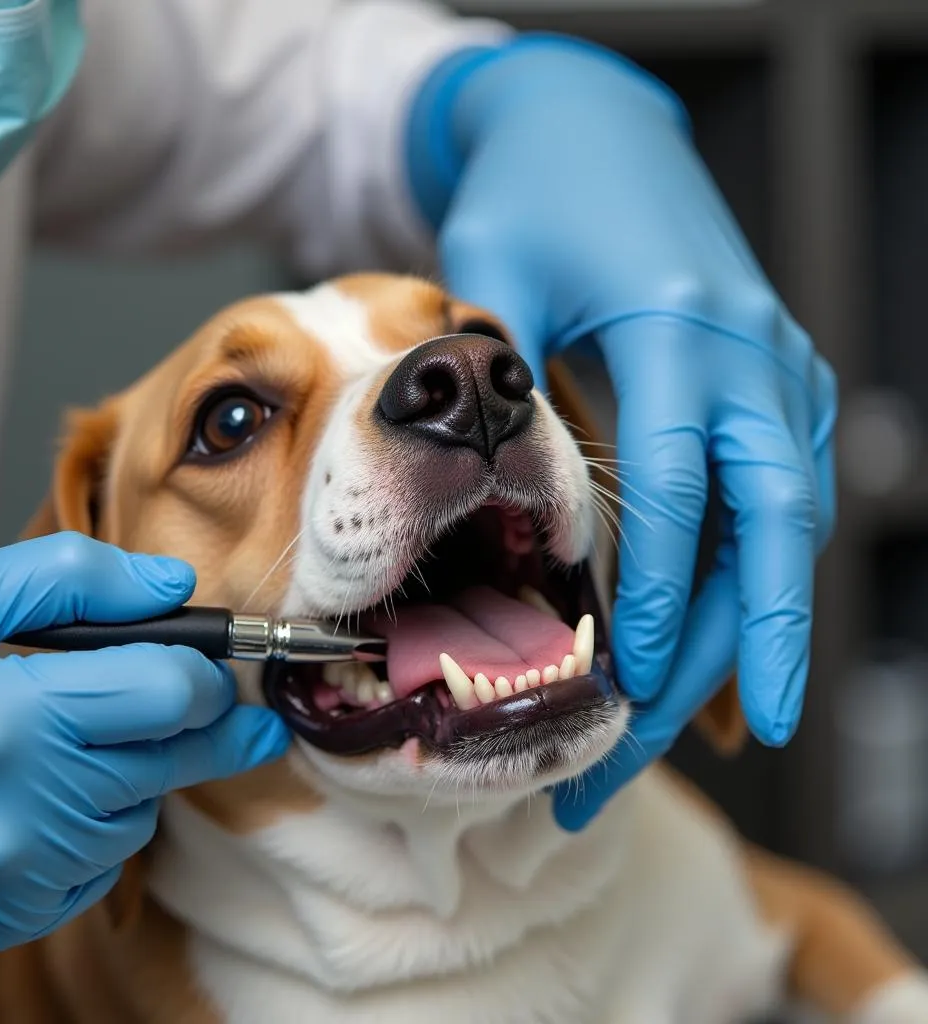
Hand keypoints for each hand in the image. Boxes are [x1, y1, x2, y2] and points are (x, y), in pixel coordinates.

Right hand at [0, 534, 288, 962]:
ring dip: (140, 772)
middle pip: (174, 757)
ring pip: (143, 811)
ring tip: (80, 738)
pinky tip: (52, 792)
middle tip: (219, 703)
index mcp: (6, 719)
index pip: (169, 692)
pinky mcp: (17, 913)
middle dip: (203, 722)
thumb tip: (172, 582)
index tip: (211, 661)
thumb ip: (68, 578)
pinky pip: (104, 864)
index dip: (203, 670)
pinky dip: (99, 825)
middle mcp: (23, 808)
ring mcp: (22, 872)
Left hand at [407, 35, 835, 827]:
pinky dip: (761, 570)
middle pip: (770, 522)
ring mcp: (778, 362)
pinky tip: (732, 635)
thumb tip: (480, 512)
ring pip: (790, 519)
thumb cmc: (533, 195)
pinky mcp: (776, 377)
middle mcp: (749, 349)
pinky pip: (783, 491)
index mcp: (678, 324)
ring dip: (759, 621)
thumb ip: (500, 388)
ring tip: (725, 720)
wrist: (591, 128)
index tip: (627, 678)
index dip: (655, 589)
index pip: (681, 484)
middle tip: (724, 742)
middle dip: (752, 638)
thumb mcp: (497, 276)